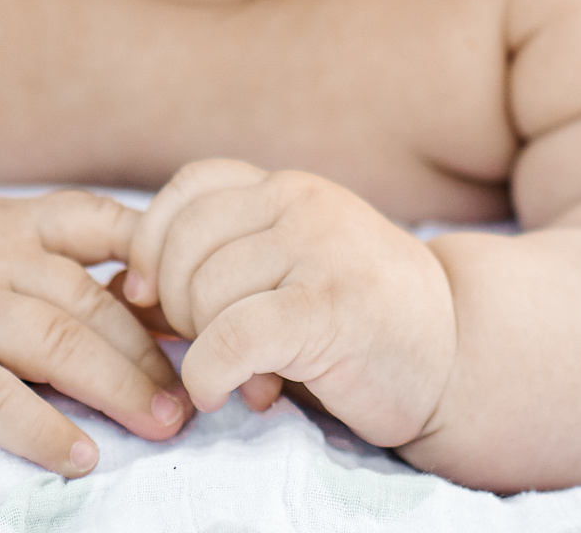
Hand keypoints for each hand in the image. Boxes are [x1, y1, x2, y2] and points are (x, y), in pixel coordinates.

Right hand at [0, 190, 191, 475]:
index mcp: (16, 222)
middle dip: (149, 348)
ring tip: (163, 422)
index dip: (157, 257)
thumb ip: (61, 273)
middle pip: (89, 298)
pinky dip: (44, 430)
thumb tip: (166, 313)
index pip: (99, 220)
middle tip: (193, 392)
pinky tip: (83, 456)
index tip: (201, 301)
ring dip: (119, 386)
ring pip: (56, 343)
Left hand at [124, 160, 456, 448]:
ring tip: (236, 375)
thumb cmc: (356, 319)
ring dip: (201, 347)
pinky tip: (223, 393)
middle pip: (186, 243)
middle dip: (175, 306)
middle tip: (205, 345)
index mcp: (287, 188)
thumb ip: (222, 260)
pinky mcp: (333, 308)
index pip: (190, 187)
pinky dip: (210, 372)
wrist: (456, 353)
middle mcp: (302, 204)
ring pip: (207, 291)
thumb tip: (125, 288)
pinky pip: (235, 335)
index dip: (155, 240)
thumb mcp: (288, 266)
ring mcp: (322, 250)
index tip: (154, 295)